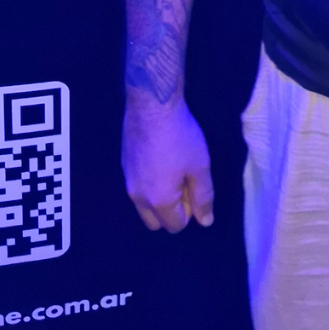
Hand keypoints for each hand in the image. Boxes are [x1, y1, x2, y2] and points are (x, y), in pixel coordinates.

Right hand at [122, 96, 213, 232]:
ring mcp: (127, 179)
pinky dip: (149, 182)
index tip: (195, 187)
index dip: (190, 211)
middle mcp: (138, 196)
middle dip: (171, 211)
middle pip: (156, 221)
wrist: (152, 104)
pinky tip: (159, 157)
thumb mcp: (200, 166)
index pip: (176, 225)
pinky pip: (137, 185)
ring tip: (173, 169)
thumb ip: (203, 197)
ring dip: (159, 197)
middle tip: (184, 182)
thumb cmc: (180, 136)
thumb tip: (205, 221)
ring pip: (144, 204)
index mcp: (158, 201)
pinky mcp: (123, 163)